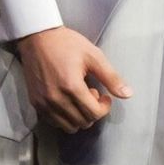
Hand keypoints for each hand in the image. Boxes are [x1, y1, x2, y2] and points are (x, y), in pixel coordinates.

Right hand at [17, 26, 131, 132]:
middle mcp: (56, 99)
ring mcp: (43, 103)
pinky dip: (64, 117)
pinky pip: (54, 122)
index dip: (104, 108)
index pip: (94, 114)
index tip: (105, 96)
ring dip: (79, 116)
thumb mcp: (93, 56)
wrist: (38, 37)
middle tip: (91, 93)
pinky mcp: (35, 103)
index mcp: (72, 87)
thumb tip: (127, 94)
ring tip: (79, 98)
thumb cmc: (66, 44)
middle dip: (93, 111)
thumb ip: (111, 77)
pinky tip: (67, 101)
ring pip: (68, 126)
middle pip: (83, 122)